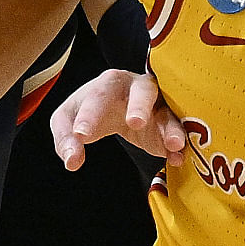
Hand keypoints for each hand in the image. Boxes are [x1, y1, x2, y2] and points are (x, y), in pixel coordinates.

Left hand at [49, 70, 187, 171]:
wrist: (117, 106)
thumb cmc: (91, 108)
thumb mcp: (68, 119)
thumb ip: (65, 139)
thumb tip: (72, 161)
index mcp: (108, 84)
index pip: (98, 95)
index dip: (90, 113)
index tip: (81, 135)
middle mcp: (137, 89)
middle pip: (142, 91)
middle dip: (140, 106)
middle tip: (135, 122)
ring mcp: (158, 106)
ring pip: (168, 113)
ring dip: (170, 128)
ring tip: (172, 145)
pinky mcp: (170, 124)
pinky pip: (179, 133)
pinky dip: (180, 146)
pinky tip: (178, 158)